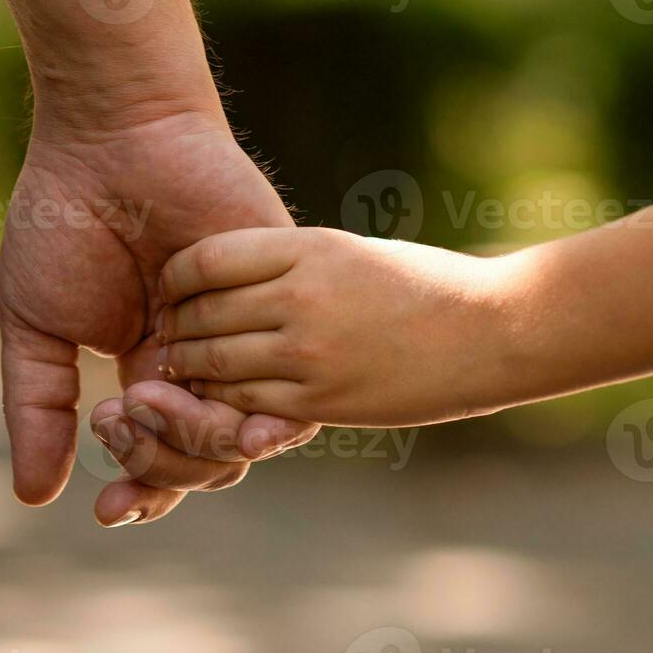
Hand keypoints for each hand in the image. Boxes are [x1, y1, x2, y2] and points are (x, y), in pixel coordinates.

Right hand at [0, 107, 317, 524]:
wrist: (111, 139)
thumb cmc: (63, 222)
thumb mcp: (35, 326)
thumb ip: (38, 409)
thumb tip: (35, 498)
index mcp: (151, 370)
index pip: (163, 454)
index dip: (143, 491)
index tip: (110, 512)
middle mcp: (205, 359)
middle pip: (208, 457)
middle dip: (161, 461)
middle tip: (114, 419)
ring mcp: (246, 330)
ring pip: (246, 431)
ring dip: (195, 439)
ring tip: (141, 398)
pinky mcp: (282, 298)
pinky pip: (289, 383)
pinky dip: (259, 416)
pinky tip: (232, 419)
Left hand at [155, 227, 528, 426]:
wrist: (489, 330)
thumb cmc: (417, 283)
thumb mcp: (345, 251)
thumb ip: (283, 261)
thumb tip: (217, 276)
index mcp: (305, 249)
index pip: (204, 261)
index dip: (176, 278)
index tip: (172, 287)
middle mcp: (300, 298)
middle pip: (202, 314)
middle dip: (174, 327)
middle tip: (164, 334)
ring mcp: (308, 354)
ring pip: (214, 364)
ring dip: (189, 368)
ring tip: (182, 366)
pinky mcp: (320, 402)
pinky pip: (245, 403)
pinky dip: (222, 400)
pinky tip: (220, 394)